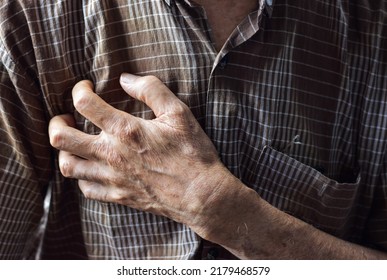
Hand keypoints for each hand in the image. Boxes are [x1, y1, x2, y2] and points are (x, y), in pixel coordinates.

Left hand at [48, 73, 230, 234]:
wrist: (201, 195)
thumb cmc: (192, 153)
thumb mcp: (179, 113)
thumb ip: (151, 90)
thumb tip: (125, 78)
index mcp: (125, 130)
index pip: (84, 103)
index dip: (79, 90)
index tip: (86, 87)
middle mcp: (111, 154)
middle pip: (62, 138)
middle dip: (56, 122)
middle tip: (65, 117)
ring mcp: (112, 178)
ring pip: (68, 166)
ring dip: (64, 151)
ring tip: (73, 143)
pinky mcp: (118, 196)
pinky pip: (86, 189)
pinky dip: (82, 177)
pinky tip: (91, 169)